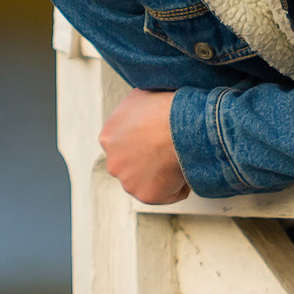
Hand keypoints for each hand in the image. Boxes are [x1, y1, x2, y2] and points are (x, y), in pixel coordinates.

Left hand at [100, 88, 189, 204]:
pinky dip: (178, 186)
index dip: (142, 142)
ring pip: (148, 181)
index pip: (123, 145)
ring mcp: (128, 181)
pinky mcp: (147, 196)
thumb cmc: (167, 108)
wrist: (183, 127)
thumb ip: (133, 111)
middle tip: (170, 149)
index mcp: (108, 137)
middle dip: (148, 161)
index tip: (157, 137)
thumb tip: (140, 112)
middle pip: (132, 165)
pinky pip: (167, 194)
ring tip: (179, 158)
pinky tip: (185, 169)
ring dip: (162, 174)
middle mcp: (113, 162)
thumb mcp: (141, 96)